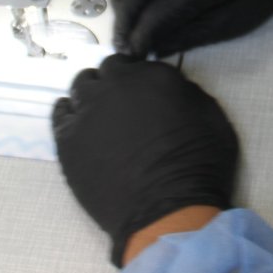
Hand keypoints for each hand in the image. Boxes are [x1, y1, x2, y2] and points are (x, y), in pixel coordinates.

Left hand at [52, 54, 238, 265]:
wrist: (167, 210)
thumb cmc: (199, 167)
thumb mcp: (211, 118)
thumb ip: (187, 94)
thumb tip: (171, 89)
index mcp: (152, 75)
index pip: (133, 62)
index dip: (135, 78)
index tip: (140, 93)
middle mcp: (115, 85)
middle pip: (105, 72)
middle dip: (113, 83)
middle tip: (121, 106)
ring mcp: (87, 111)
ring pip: (81, 88)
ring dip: (91, 96)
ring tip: (99, 117)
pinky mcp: (67, 139)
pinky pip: (60, 114)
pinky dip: (68, 114)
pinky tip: (77, 125)